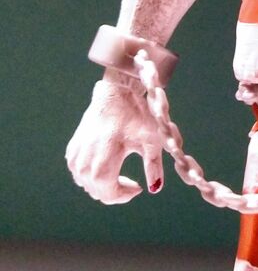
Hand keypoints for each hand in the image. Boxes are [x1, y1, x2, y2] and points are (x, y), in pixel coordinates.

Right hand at [66, 73, 163, 203]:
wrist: (116, 92)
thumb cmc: (136, 115)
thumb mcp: (150, 140)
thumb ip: (153, 166)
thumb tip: (156, 189)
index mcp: (102, 166)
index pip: (109, 195)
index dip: (125, 195)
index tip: (138, 188)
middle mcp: (83, 165)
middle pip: (98, 192)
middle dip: (116, 191)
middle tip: (133, 184)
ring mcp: (75, 157)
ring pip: (87, 184)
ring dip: (103, 185)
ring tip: (121, 176)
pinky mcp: (72, 150)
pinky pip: (80, 172)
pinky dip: (92, 175)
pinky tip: (107, 165)